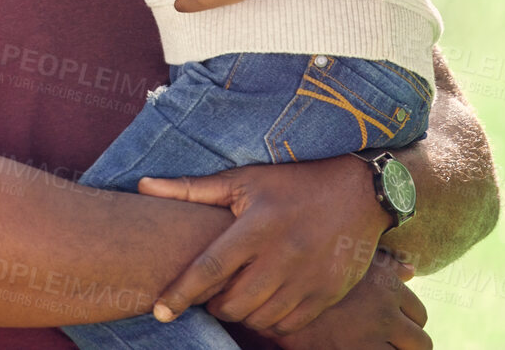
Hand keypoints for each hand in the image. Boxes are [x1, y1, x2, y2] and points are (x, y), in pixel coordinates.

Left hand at [134, 155, 389, 335]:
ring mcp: (308, 278)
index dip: (182, 293)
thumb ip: (193, 189)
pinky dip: (269, 320)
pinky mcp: (327, 294)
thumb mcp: (245, 179)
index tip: (160, 311)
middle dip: (214, 304)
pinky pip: (287, 325)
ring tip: (238, 295)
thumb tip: (143, 186)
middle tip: (213, 292)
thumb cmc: (294, 183)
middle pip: (233, 302)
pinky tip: (265, 302)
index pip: (211, 268)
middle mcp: (283, 255)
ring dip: (241, 314)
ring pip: (259, 318)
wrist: (361, 190)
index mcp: (258, 225)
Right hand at [269, 252, 429, 349]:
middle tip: (390, 344)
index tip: (395, 325)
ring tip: (372, 345)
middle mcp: (384, 314)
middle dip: (409, 346)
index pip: (420, 314)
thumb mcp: (347, 258)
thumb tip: (410, 269)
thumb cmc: (308, 272)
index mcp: (387, 287)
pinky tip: (356, 349)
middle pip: (421, 343)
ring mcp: (370, 340)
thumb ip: (382, 263)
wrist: (271, 296)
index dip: (408, 322)